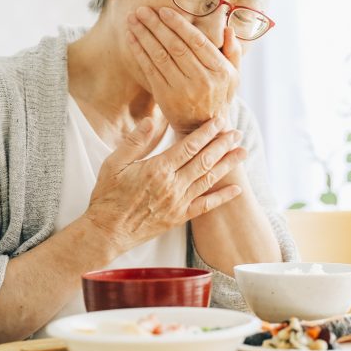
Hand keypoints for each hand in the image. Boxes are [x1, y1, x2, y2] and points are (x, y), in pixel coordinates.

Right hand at [84, 112, 246, 253]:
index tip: (219, 120)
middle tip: (237, 132)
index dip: (206, 132)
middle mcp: (172, 185)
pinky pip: (206, 206)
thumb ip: (135, 141)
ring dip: (228, 165)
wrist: (107, 231)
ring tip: (243, 152)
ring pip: (209, 180)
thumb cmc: (108, 196)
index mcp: (158, 169)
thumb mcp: (114, 163)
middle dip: (223, 144)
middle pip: (204, 160)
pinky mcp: (179, 217)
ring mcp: (178, 202)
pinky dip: (223, 197)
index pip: (189, 145)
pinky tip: (237, 189)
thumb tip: (151, 119)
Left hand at [127, 6, 241, 134]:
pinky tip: (132, 39)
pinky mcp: (166, 97)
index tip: (164, 10)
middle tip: (142, 10)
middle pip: (176, 46)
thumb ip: (233, 52)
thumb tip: (228, 28)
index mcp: (221, 71)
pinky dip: (140, 52)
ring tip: (133, 20)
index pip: (197, 42)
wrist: (203, 129)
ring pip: (160, 56)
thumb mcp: (234, 77)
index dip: (179, 25)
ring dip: (144, 35)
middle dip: (157, 25)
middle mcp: (203, 80)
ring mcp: (183, 90)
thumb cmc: (219, 97)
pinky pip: (150, 70)